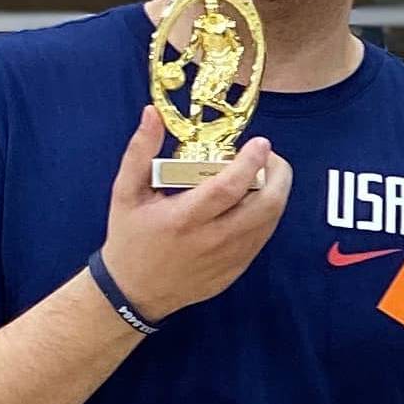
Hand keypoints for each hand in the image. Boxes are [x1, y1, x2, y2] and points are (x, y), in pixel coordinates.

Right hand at [99, 107, 290, 321]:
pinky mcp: (237, 268)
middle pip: (265, 205)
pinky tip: (255, 199)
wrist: (135, 290)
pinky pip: (263, 236)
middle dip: (278, 175)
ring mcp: (229, 257)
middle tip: (268, 156)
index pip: (229, 187)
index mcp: (184, 219)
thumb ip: (140, 151)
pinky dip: (267, 214)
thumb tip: (152, 114)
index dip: (251, 163)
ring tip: (264, 173)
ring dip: (276, 192)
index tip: (260, 143)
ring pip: (270, 221)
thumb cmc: (130, 237)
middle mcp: (212, 240)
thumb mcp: (126, 192)